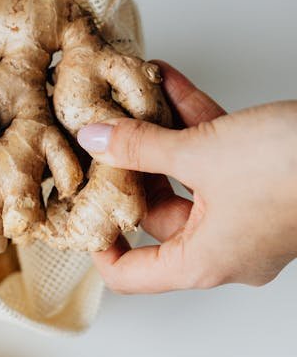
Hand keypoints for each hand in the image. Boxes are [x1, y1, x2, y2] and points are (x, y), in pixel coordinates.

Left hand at [77, 64, 296, 292]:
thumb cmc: (296, 171)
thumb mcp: (204, 153)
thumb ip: (142, 146)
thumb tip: (97, 139)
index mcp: (204, 261)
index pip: (133, 274)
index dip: (100, 245)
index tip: (81, 208)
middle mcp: (225, 246)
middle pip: (157, 213)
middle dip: (130, 166)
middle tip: (102, 132)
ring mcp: (247, 214)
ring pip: (188, 176)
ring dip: (161, 134)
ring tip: (132, 95)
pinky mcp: (265, 182)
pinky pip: (217, 154)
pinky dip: (193, 122)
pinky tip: (170, 82)